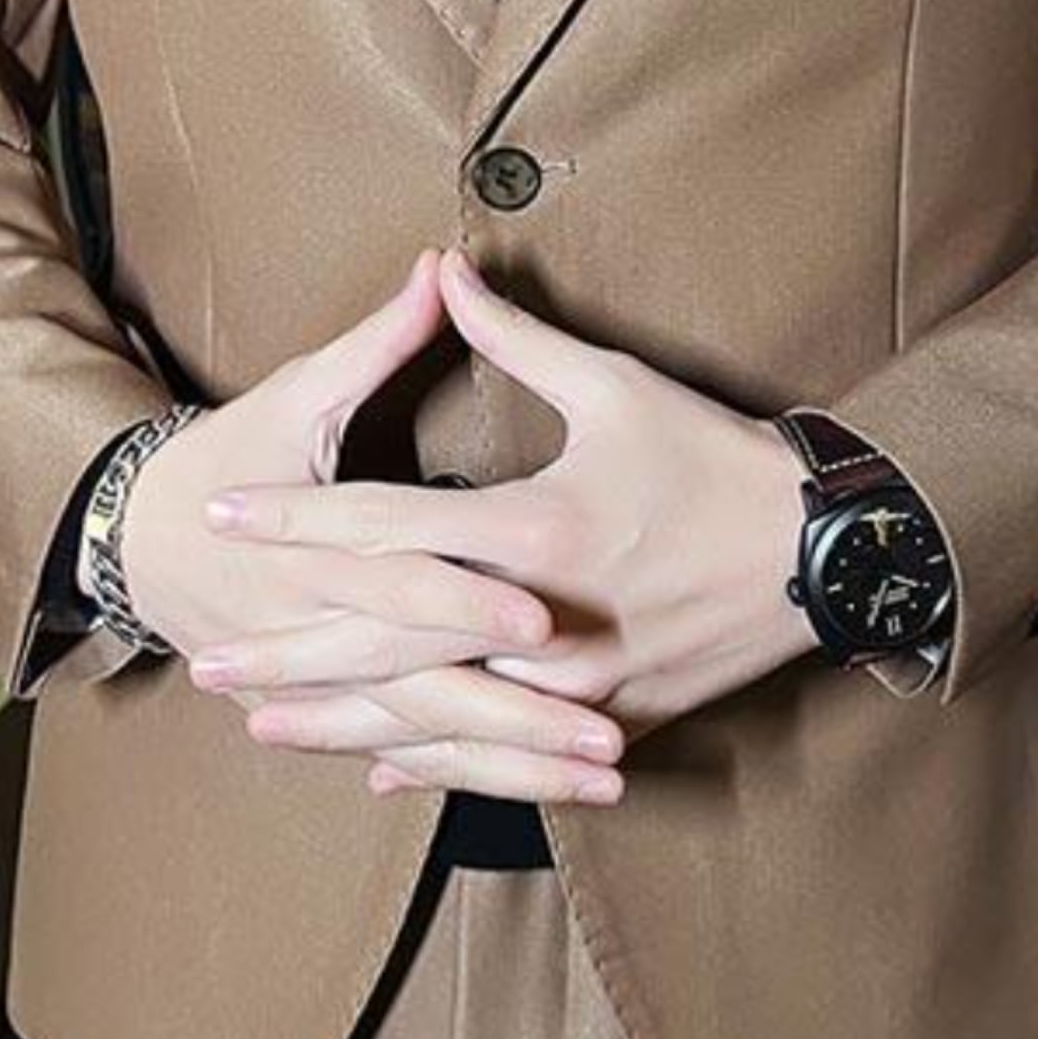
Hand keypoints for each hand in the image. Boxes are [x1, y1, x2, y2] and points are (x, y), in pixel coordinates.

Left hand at [192, 246, 820, 795]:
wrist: (829, 553)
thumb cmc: (718, 459)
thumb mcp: (617, 386)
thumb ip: (516, 338)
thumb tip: (446, 269)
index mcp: (532, 530)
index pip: (385, 527)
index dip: (297, 520)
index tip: (225, 515)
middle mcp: (543, 620)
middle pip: (387, 646)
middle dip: (290, 656)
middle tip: (209, 662)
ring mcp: (577, 685)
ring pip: (436, 718)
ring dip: (342, 725)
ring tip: (263, 726)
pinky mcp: (614, 717)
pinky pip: (508, 756)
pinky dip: (439, 765)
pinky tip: (377, 769)